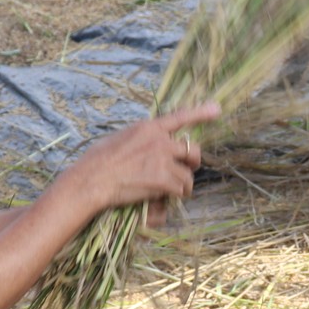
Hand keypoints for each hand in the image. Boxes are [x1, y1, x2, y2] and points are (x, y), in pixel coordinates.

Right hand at [63, 104, 218, 213]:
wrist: (92, 180)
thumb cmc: (97, 162)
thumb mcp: (118, 139)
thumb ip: (139, 140)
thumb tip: (145, 146)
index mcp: (148, 128)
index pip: (179, 117)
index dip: (200, 113)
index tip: (216, 109)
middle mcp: (160, 141)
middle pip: (192, 150)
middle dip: (193, 162)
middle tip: (188, 169)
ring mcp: (163, 160)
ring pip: (187, 175)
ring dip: (182, 185)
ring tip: (170, 190)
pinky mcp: (163, 180)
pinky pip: (181, 189)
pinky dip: (176, 195)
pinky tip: (166, 198)